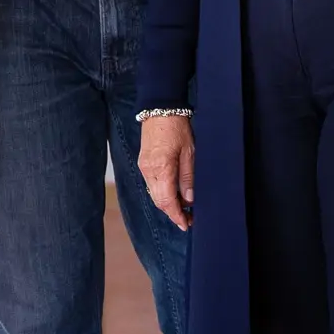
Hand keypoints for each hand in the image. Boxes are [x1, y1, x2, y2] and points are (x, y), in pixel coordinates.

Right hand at [137, 114, 196, 230]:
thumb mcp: (190, 152)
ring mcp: (144, 167)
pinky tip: (174, 194)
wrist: (160, 109)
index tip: (186, 224)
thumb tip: (189, 200)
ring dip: (168, 204)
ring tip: (184, 209)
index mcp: (161, 168)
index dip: (177, 216)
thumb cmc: (177, 127)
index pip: (167, 201)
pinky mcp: (144, 163)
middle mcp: (149, 170)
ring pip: (154, 195)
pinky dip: (162, 194)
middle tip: (188, 220)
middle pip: (159, 201)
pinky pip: (152, 185)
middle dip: (173, 213)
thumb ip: (188, 178)